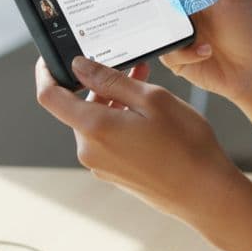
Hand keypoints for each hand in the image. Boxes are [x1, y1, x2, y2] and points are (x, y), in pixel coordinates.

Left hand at [34, 56, 245, 224]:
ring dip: (115, 101)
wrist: (204, 193)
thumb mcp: (152, 99)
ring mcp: (101, 165)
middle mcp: (89, 150)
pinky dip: (121, 120)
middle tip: (131, 66)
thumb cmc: (185, 145)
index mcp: (94, 129)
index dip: (47, 72)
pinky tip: (149, 114)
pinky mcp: (114, 173)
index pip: (50, 96)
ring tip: (147, 85)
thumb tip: (78, 66)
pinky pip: (108, 138)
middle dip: (100, 84)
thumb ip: (111, 80)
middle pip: (78, 107)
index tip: (53, 57)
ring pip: (96, 122)